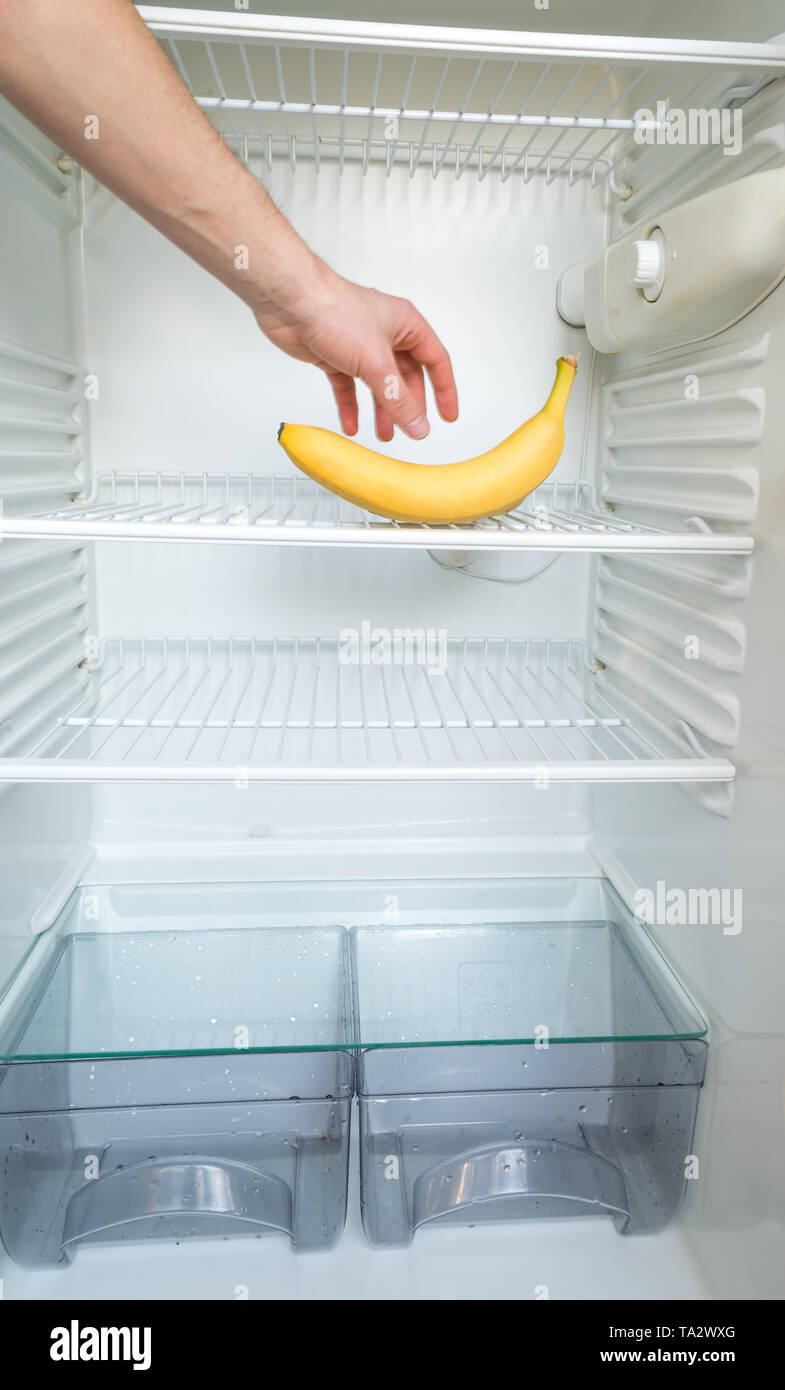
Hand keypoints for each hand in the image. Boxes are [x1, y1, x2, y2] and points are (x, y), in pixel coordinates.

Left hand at [253, 262, 458, 440]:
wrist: (289, 303)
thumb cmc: (334, 312)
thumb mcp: (376, 364)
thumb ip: (398, 399)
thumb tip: (419, 426)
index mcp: (405, 324)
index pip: (435, 360)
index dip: (444, 389)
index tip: (447, 416)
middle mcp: (385, 333)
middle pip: (405, 376)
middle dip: (407, 405)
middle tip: (411, 429)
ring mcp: (359, 345)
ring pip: (376, 384)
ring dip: (380, 410)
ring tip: (384, 435)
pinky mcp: (334, 355)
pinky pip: (348, 387)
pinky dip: (351, 406)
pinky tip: (352, 425)